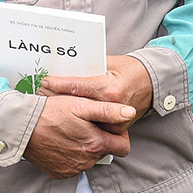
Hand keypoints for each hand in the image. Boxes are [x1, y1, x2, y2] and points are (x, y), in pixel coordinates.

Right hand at [22, 96, 136, 178]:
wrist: (21, 127)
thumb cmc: (51, 112)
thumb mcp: (81, 105)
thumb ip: (108, 111)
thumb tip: (130, 113)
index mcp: (96, 144)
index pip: (123, 147)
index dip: (118, 135)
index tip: (107, 126)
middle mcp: (86, 161)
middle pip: (104, 152)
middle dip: (99, 139)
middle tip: (84, 124)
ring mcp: (72, 169)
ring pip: (88, 159)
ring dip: (84, 147)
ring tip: (70, 131)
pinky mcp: (59, 173)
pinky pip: (72, 165)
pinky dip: (70, 155)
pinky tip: (60, 141)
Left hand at [39, 55, 153, 126]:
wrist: (153, 83)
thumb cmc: (130, 69)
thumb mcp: (109, 62)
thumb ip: (89, 68)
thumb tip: (64, 67)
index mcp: (108, 88)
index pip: (75, 87)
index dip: (57, 85)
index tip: (43, 82)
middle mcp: (111, 106)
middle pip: (76, 106)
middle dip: (56, 99)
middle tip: (40, 94)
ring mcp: (115, 121)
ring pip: (83, 120)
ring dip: (65, 113)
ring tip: (49, 106)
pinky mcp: (118, 130)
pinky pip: (95, 128)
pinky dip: (80, 123)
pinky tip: (66, 119)